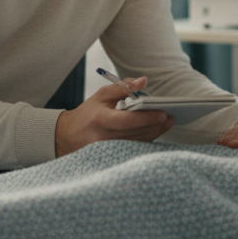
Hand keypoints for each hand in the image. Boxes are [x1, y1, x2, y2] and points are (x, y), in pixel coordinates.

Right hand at [54, 76, 174, 156]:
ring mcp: (108, 151)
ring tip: (166, 123)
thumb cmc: (87, 114)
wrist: (67, 138)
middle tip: (170, 118)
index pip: (126, 121)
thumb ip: (122, 87)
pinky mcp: (112, 157)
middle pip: (136, 134)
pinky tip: (155, 132)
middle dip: (155, 126)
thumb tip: (144, 81)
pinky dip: (145, 140)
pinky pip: (133, 149)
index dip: (146, 118)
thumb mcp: (100, 96)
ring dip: (154, 133)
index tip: (163, 113)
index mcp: (100, 119)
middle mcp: (103, 137)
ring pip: (137, 143)